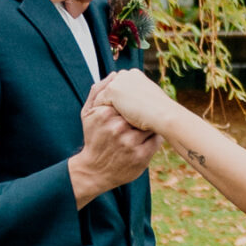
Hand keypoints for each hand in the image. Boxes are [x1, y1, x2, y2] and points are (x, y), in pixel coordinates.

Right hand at [70, 81, 157, 208]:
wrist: (94, 170)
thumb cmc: (93, 139)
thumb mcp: (88, 114)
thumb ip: (97, 92)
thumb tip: (115, 74)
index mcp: (105, 114)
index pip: (130, 100)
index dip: (134, 103)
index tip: (133, 107)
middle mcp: (117, 128)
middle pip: (141, 111)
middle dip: (143, 113)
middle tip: (142, 116)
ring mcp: (130, 142)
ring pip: (150, 124)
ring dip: (150, 124)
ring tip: (144, 127)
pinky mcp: (141, 156)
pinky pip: (157, 139)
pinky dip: (154, 136)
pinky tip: (147, 138)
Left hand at [96, 66, 168, 133]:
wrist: (163, 115)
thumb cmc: (161, 112)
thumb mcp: (150, 101)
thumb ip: (138, 98)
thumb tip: (135, 104)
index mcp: (135, 75)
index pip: (119, 86)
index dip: (115, 99)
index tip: (113, 111)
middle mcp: (126, 74)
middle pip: (109, 87)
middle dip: (106, 101)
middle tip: (101, 116)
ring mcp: (118, 81)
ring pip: (103, 94)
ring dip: (100, 106)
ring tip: (99, 121)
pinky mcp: (112, 90)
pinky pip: (99, 101)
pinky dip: (97, 111)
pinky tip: (99, 123)